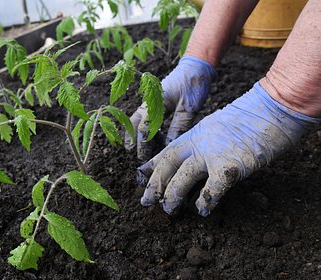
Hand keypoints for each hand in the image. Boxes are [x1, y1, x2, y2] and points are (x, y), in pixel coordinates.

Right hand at [124, 56, 215, 161]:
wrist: (198, 66)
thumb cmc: (194, 84)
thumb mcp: (188, 107)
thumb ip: (178, 126)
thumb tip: (169, 146)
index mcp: (155, 101)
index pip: (144, 126)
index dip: (142, 143)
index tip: (143, 156)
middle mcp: (150, 101)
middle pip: (136, 122)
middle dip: (134, 139)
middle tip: (137, 156)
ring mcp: (152, 100)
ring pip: (138, 118)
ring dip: (137, 133)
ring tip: (136, 148)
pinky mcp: (158, 101)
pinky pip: (147, 116)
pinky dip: (145, 127)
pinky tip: (151, 137)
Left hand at [137, 83, 319, 215]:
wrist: (271, 109)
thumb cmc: (249, 119)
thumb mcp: (217, 126)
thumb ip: (204, 142)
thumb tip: (198, 160)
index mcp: (194, 134)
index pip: (167, 151)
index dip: (152, 166)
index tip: (141, 177)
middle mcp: (199, 143)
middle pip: (168, 164)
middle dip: (154, 184)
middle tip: (145, 201)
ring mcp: (213, 153)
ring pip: (183, 177)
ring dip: (173, 195)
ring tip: (168, 210)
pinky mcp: (231, 165)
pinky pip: (212, 188)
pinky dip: (205, 200)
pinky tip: (202, 210)